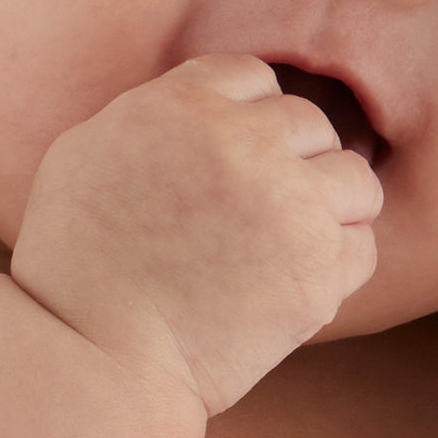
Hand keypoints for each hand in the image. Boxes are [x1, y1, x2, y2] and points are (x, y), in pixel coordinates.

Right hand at [9, 54, 382, 415]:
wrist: (89, 359)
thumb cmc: (74, 260)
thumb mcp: (86, 149)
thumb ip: (154, 109)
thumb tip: (204, 103)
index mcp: (184, 103)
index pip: (255, 77)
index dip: (247, 116)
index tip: (231, 157)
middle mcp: (243, 142)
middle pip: (310, 123)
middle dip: (290, 160)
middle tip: (259, 208)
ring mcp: (288, 204)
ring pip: (355, 178)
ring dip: (331, 204)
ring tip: (293, 239)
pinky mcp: (316, 270)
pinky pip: (363, 246)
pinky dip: (338, 262)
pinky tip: (296, 280)